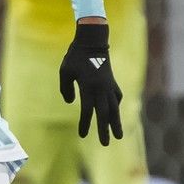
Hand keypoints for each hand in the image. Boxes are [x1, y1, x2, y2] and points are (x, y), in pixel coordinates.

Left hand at [58, 19, 123, 145]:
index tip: (83, 135)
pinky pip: (116, 97)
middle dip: (105, 129)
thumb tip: (71, 103)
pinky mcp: (112, 81)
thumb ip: (66, 89)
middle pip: (104, 112)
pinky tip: (114, 112)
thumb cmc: (75, 55)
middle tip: (106, 143)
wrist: (92, 40)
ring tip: (118, 136)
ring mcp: (109, 84)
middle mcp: (101, 88)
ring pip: (114, 107)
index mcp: (88, 86)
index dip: (85, 123)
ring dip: (116, 122)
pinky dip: (116, 106)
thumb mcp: (65, 71)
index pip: (88, 110)